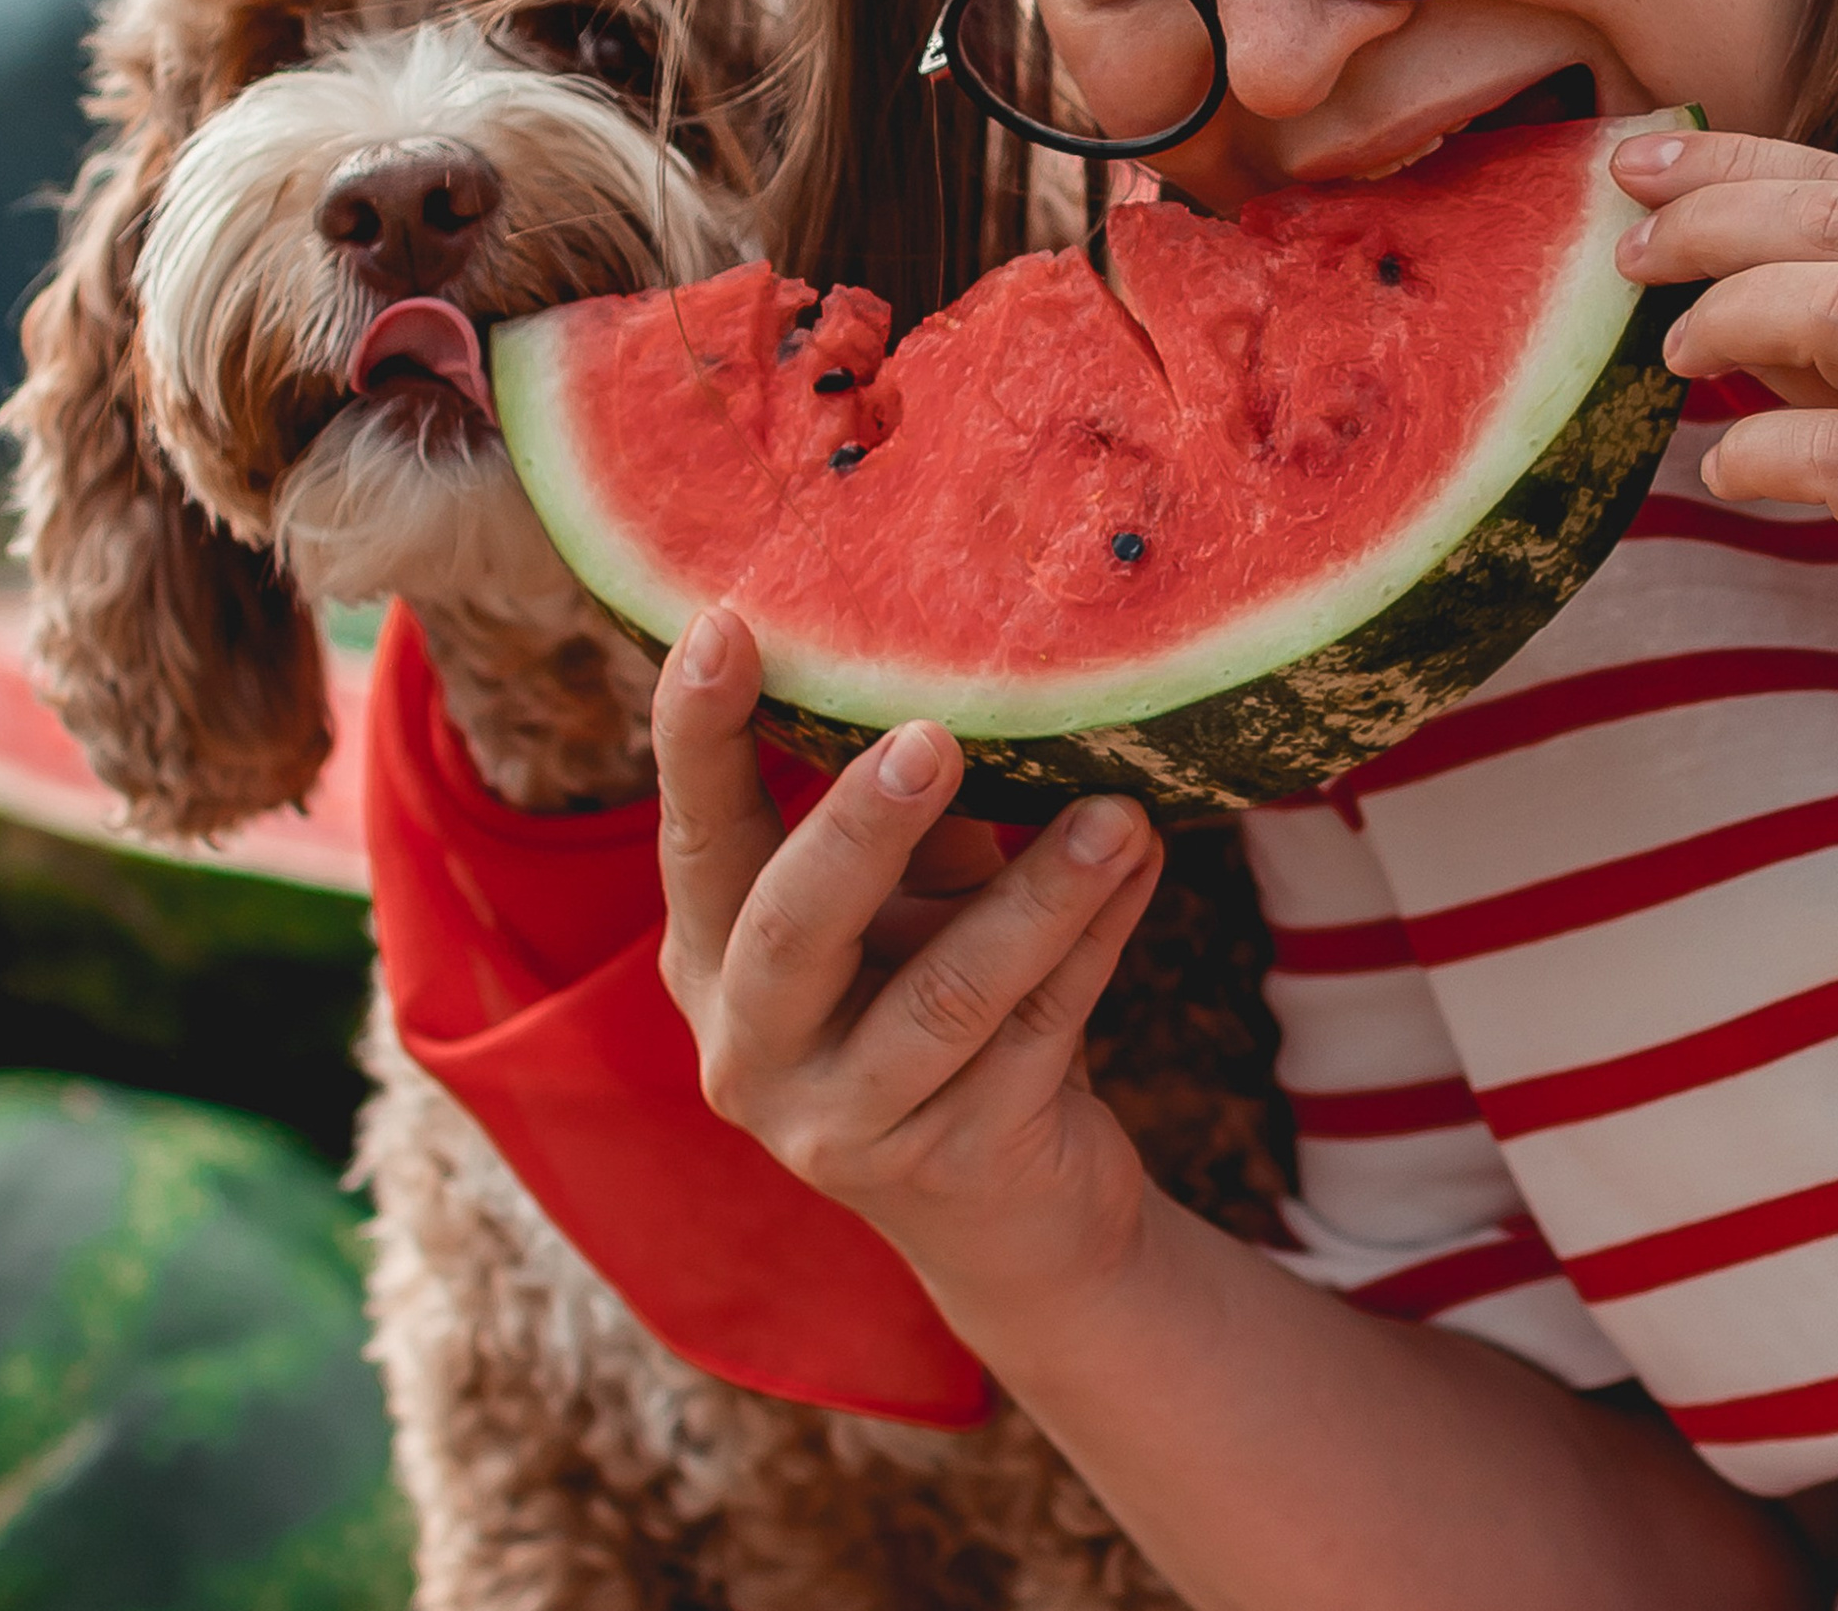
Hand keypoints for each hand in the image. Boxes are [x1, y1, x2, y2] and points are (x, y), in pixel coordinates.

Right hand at [650, 607, 1164, 1320]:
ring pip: (948, 997)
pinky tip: (1142, 866)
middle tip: (930, 736)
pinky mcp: (957, 1166)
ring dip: (1040, 895)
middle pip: (793, 932)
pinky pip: (1040, 1035)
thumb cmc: (935, 1002)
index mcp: (714, 959)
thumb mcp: (903, 906)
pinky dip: (1096, 942)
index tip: (722, 625)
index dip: (698, 736)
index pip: (695, 836)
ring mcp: (847, 1125)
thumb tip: (963, 682)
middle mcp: (751, 1052)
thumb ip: (906, 824)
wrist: (1011, 1212)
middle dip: (861, 829)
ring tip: (1117, 815)